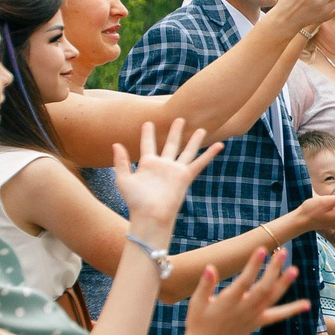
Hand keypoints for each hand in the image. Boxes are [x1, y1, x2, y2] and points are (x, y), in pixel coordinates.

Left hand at [114, 119, 218, 236]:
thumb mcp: (123, 180)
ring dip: (194, 140)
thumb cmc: (135, 201)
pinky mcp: (185, 176)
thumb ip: (120, 162)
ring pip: (187, 151)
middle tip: (179, 119)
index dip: (147, 134)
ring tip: (201, 129)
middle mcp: (163, 165)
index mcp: (148, 164)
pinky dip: (210, 154)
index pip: (148, 145)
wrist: (150, 215)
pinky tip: (219, 145)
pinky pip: (199, 163)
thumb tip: (115, 144)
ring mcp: (175, 170)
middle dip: (175, 132)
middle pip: (171, 144)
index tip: (148, 123)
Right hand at [177, 249, 307, 334]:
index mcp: (228, 302)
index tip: (262, 249)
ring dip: (284, 284)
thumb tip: (210, 267)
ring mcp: (253, 317)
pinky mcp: (258, 323)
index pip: (244, 281)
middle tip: (283, 252)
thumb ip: (205, 285)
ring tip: (295, 270)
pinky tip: (306, 304)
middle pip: (263, 288)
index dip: (254, 265)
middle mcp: (244, 309)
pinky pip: (277, 316)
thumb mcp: (196, 303)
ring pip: (272, 299)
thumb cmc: (198, 323)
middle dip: (274, 270)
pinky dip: (292, 310)